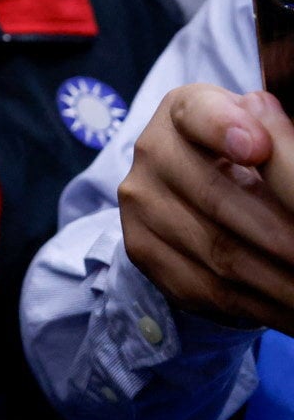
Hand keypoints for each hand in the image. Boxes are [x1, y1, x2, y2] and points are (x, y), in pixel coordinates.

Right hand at [118, 83, 293, 333]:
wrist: (206, 200)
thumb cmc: (255, 162)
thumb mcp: (272, 141)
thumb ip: (281, 137)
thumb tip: (265, 114)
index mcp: (187, 109)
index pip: (200, 115)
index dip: (225, 129)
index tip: (258, 148)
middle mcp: (152, 150)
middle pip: (216, 196)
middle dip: (282, 234)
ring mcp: (140, 201)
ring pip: (215, 250)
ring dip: (278, 281)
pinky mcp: (143, 248)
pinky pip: (204, 286)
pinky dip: (259, 306)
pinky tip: (291, 309)